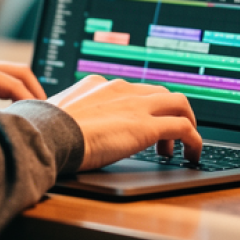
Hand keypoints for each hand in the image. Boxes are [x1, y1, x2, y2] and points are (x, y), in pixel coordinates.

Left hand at [0, 59, 46, 133]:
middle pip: (15, 72)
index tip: (41, 119)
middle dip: (35, 91)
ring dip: (25, 95)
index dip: (28, 99)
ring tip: (38, 118)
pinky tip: (18, 117)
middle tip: (49, 116)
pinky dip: (12, 100)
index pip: (9, 82)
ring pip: (8, 80)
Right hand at [48, 75, 201, 170]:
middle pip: (159, 92)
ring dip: (186, 123)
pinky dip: (194, 140)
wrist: (47, 134)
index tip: (141, 125)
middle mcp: (120, 89)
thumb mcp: (58, 114)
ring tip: (183, 147)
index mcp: (99, 85)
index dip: (143, 108)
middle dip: (168, 113)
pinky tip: (192, 154)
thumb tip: (61, 129)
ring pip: (178, 103)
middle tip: (166, 138)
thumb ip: (70, 116)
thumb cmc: (45, 130)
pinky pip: (184, 128)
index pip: (133, 90)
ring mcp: (135, 105)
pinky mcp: (146, 126)